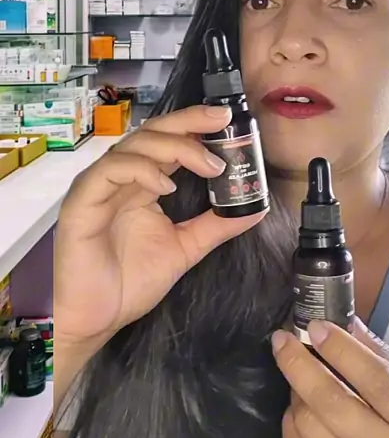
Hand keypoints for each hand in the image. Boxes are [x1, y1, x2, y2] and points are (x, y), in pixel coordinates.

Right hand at [55, 105, 266, 349]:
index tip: (228, 122)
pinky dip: (142, 171)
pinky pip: (111, 171)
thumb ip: (216, 226)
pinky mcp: (82, 200)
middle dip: (189, 121)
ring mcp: (100, 185)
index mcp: (143, 183)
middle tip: (222, 120)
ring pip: (135, 145)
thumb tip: (257, 209)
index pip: (169, 141)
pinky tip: (166, 187)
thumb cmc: (131, 282)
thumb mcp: (185, 248)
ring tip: (210, 165)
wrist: (96, 318)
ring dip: (175, 147)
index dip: (196, 127)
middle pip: (153, 132)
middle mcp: (121, 177)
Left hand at [272, 320, 388, 437]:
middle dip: (299, 365)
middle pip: (331, 405)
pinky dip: (290, 425)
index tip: (315, 325)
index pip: (376, 382)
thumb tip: (340, 322)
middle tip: (283, 339)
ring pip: (307, 427)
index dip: (341, 350)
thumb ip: (380, 357)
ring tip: (300, 376)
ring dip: (296, 392)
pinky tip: (298, 410)